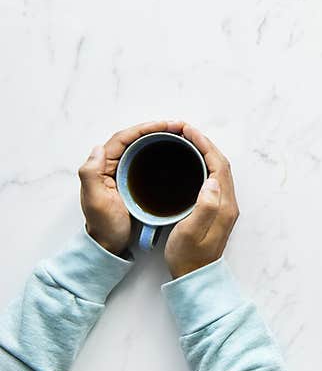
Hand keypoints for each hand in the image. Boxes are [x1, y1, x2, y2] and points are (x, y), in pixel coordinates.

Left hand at [79, 120, 183, 254]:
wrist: (110, 245)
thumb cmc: (104, 226)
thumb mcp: (95, 201)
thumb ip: (91, 174)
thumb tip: (98, 149)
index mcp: (102, 166)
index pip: (124, 138)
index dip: (145, 128)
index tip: (166, 125)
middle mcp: (113, 164)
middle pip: (136, 138)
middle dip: (157, 128)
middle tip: (179, 127)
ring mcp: (125, 172)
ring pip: (143, 147)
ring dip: (161, 138)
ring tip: (181, 135)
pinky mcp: (136, 181)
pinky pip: (149, 160)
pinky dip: (162, 152)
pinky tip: (176, 152)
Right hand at [165, 124, 239, 278]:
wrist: (195, 277)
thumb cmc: (188, 258)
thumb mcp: (190, 233)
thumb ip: (204, 207)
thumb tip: (212, 181)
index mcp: (224, 206)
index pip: (218, 165)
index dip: (204, 145)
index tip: (187, 131)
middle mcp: (228, 203)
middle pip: (221, 164)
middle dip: (205, 143)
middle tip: (185, 130)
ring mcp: (224, 206)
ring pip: (218, 170)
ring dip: (205, 152)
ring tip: (187, 140)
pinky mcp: (217, 210)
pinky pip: (213, 178)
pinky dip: (204, 164)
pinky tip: (191, 162)